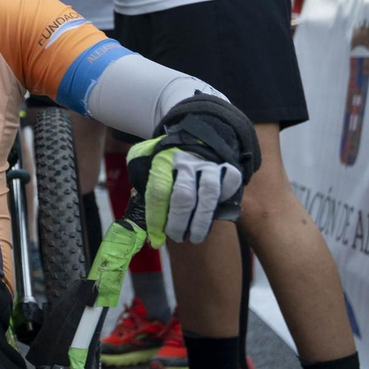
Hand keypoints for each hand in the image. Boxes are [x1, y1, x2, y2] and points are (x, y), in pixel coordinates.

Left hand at [128, 94, 259, 246]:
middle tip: (175, 237)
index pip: (157, 191)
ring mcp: (209, 163)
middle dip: (178, 222)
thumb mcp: (145, 159)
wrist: (196, 130)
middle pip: (183, 196)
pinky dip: (222, 204)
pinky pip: (229, 188)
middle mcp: (186, 160)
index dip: (156, 218)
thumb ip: (140, 181)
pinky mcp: (227, 167)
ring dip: (201, 222)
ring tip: (194, 237)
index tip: (155, 238)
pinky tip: (214, 216)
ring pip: (208, 196)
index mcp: (162, 158)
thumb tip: (139, 213)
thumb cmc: (167, 154)